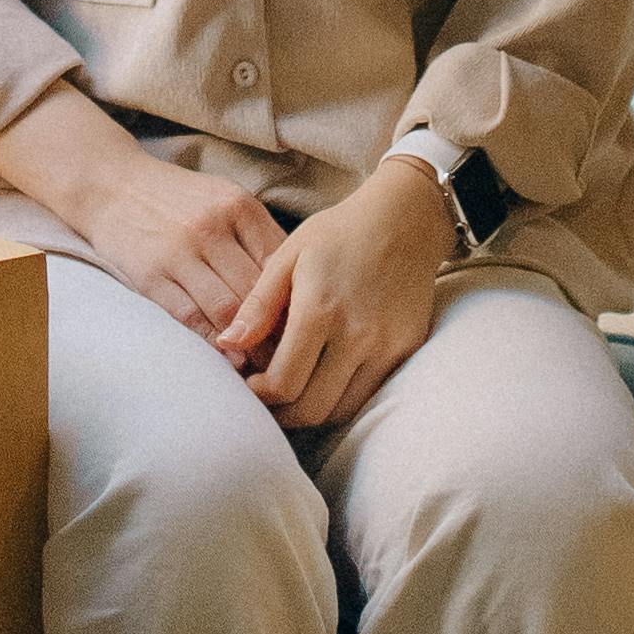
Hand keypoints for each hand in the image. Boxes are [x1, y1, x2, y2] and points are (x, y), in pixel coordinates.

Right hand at [72, 133, 292, 340]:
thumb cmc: (176, 198)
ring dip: (248, 344)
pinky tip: (227, 357)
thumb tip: (294, 287)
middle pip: (257, 289)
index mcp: (238, 205)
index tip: (308, 325)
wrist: (110, 184)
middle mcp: (211, 226)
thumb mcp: (223, 199)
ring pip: (227, 308)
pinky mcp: (150, 275)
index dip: (297, 299)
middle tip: (293, 357)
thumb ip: (256, 235)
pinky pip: (189, 316)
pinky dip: (211, 341)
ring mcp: (179, 251)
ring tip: (264, 367)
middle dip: (277, 329)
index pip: (281, 261)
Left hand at [217, 157, 455, 428]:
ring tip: (289, 396)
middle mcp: (357, 335)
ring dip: (310, 413)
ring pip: (340, 411)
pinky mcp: (405, 351)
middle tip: (263, 401)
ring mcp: (386, 347)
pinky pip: (367, 395)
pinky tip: (322, 382)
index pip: (283, 384)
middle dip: (280, 415)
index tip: (248, 384)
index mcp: (320, 310)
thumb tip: (227, 344)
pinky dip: (339, 399)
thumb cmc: (338, 233)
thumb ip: (257, 305)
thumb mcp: (288, 256)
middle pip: (311, 409)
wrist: (406, 218)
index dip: (259, 396)